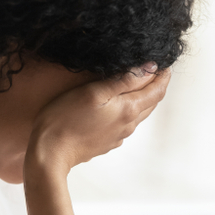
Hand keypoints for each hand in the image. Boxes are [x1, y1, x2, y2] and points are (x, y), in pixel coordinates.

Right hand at [27, 63, 169, 173]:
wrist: (50, 152)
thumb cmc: (66, 117)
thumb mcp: (94, 91)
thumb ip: (124, 80)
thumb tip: (150, 68)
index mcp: (129, 109)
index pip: (157, 90)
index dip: (163, 74)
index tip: (164, 61)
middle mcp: (128, 124)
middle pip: (151, 102)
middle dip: (156, 84)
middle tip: (155, 69)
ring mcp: (119, 135)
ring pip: (139, 112)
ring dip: (143, 97)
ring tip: (139, 82)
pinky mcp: (107, 142)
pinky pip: (125, 122)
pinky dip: (129, 108)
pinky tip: (118, 103)